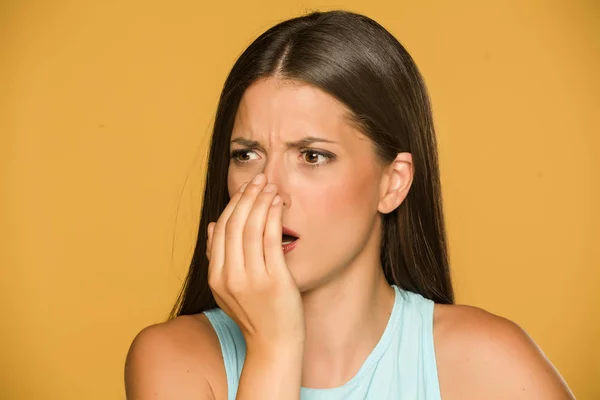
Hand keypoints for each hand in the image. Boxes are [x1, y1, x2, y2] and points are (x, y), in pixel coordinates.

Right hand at [206, 173, 304, 348]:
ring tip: (270, 186)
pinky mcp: (274, 281)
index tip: (245, 189)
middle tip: (259, 179)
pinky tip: (278, 203)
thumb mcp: (228, 288)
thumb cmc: (255, 314)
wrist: (274, 344)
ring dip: (261, 201)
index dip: (233, 205)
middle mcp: (230, 277)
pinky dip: (273, 216)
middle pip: (235, 225)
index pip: (221, 230)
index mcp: (216, 277)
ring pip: (252, 228)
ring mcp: (251, 279)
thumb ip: (218, 258)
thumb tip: (210, 225)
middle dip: (247, 197)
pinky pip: (271, 239)